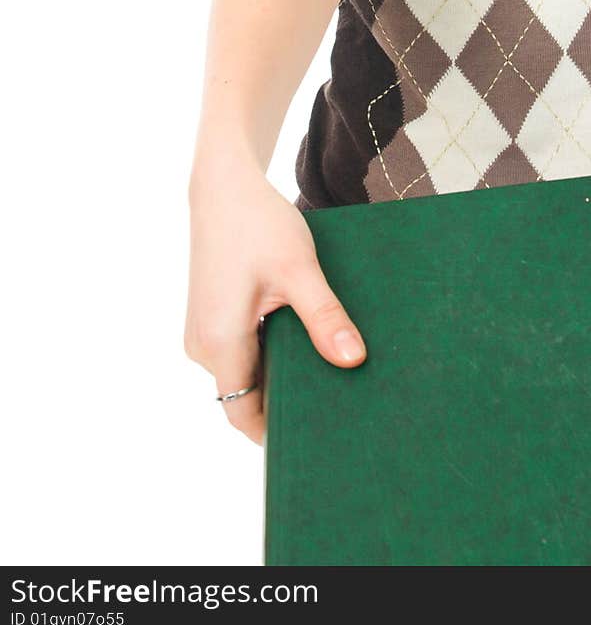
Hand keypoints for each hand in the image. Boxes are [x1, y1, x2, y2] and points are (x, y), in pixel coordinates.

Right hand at [184, 164, 366, 445]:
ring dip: (279, 372)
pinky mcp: (210, 316)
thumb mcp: (299, 269)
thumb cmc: (259, 223)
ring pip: (243, 372)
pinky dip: (268, 351)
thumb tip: (353, 361)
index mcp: (218, 341)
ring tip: (326, 366)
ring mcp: (202, 331)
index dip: (276, 434)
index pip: (243, 414)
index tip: (318, 438)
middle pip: (245, 395)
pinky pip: (240, 350)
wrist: (224, 186)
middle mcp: (202, 344)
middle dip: (286, 402)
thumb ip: (324, 317)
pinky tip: (303, 335)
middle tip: (336, 402)